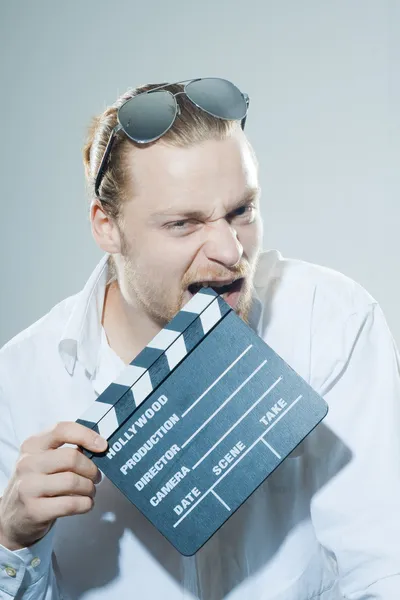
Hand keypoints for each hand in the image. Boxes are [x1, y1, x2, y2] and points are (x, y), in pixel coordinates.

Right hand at [0, 421, 106, 549]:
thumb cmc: (37, 484)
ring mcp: (28, 487)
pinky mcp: (34, 510)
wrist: (13, 517)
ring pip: (73, 481)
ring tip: (89, 491)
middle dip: (91, 469)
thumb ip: (65, 450)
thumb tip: (99, 446)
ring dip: (89, 488)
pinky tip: (85, 503)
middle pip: (72, 457)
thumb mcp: (43, 461)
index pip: (62, 430)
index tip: (102, 446)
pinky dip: (85, 504)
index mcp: (32, 445)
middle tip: (96, 476)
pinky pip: (71, 504)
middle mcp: (27, 463)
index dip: (86, 436)